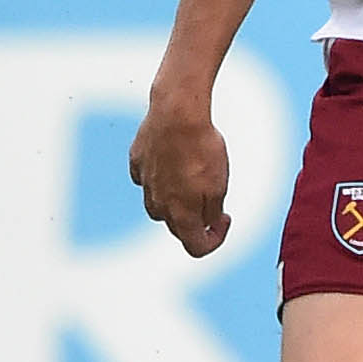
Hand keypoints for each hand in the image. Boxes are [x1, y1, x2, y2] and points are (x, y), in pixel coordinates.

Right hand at [129, 92, 233, 255]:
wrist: (176, 114)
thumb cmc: (202, 150)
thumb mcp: (219, 186)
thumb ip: (212, 212)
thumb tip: (208, 225)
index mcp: (180, 215)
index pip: (196, 247)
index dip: (215, 240)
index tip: (224, 220)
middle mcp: (158, 205)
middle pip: (177, 227)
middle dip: (196, 220)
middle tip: (214, 201)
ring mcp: (144, 183)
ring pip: (159, 205)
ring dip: (176, 202)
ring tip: (193, 179)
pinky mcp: (137, 162)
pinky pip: (148, 179)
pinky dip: (161, 178)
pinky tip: (174, 162)